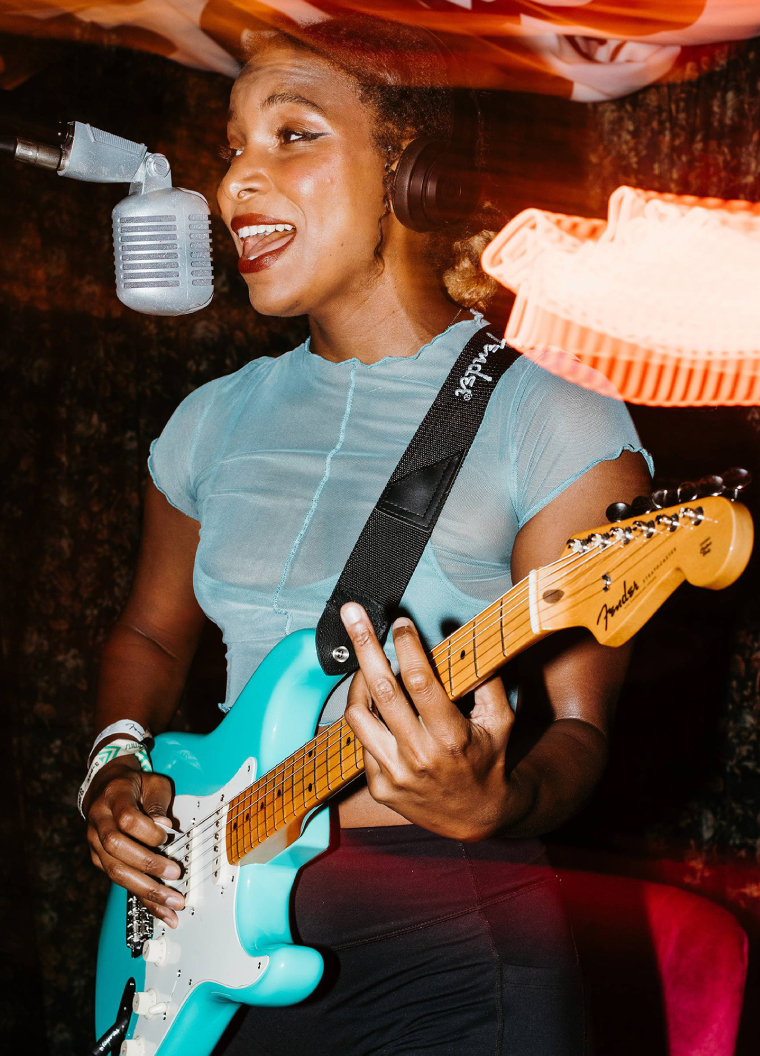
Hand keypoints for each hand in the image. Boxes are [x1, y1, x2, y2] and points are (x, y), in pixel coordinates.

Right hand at [86, 760, 184, 927]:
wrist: (105, 788)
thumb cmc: (135, 785)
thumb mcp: (153, 783)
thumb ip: (158, 803)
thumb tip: (165, 827)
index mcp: (114, 797)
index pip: (126, 819)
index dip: (148, 831)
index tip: (168, 835)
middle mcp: (99, 821)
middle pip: (116, 847)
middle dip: (147, 864)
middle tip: (175, 874)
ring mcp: (95, 842)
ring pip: (114, 870)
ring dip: (145, 889)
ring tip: (171, 903)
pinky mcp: (100, 860)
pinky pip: (118, 881)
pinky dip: (140, 897)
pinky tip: (160, 910)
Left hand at [341, 603, 514, 840]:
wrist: (477, 818)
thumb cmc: (489, 760)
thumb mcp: (500, 720)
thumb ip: (485, 680)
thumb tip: (460, 638)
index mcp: (451, 737)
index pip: (420, 682)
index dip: (407, 646)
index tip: (400, 622)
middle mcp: (419, 756)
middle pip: (382, 690)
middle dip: (364, 645)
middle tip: (352, 613)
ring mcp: (395, 774)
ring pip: (359, 716)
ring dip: (358, 681)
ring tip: (365, 663)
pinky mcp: (379, 787)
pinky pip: (361, 742)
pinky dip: (366, 717)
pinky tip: (376, 706)